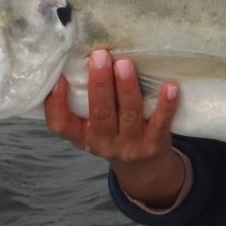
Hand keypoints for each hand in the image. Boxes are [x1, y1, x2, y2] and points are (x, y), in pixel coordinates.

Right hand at [44, 49, 184, 207]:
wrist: (144, 169)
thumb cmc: (114, 134)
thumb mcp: (91, 127)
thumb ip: (83, 103)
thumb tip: (78, 59)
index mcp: (82, 136)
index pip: (61, 125)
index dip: (56, 104)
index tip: (59, 79)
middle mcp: (103, 143)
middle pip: (100, 113)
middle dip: (99, 83)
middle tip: (100, 56)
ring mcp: (130, 145)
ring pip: (128, 115)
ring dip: (127, 88)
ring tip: (125, 64)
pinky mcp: (155, 145)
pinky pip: (160, 124)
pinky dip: (166, 105)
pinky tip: (170, 87)